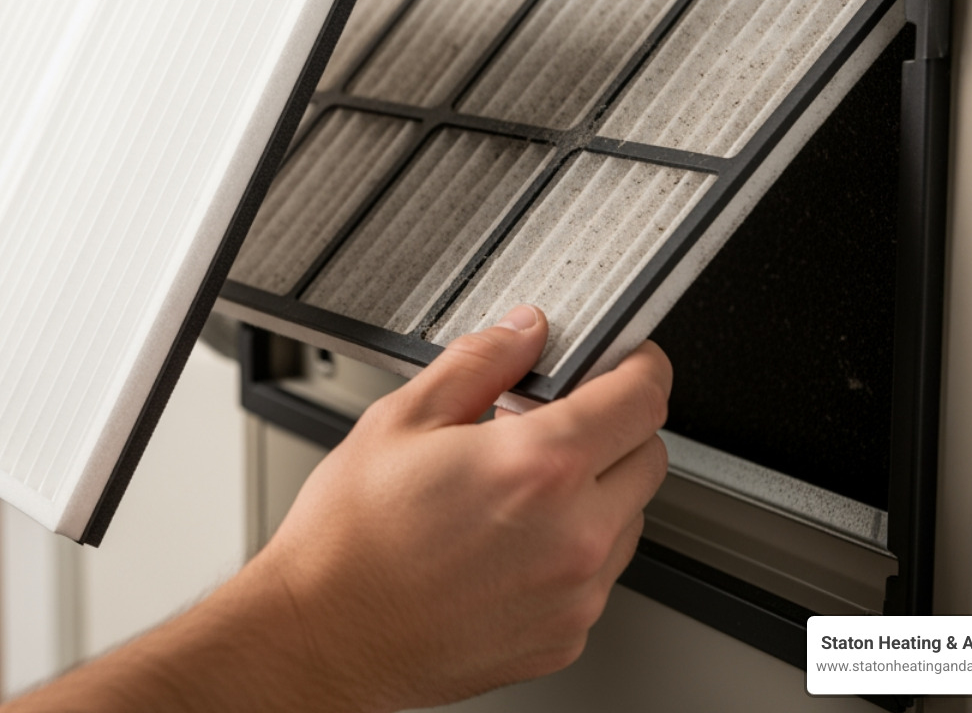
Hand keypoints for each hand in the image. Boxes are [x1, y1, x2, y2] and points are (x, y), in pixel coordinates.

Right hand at [254, 306, 670, 709]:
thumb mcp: (402, 419)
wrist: (322, 636)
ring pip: (628, 520)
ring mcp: (575, 596)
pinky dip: (572, 551)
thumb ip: (481, 362)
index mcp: (539, 467)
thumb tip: (524, 333)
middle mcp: (574, 536)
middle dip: (614, 429)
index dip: (640, 366)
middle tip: (551, 424)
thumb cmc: (349, 539)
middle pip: (649, 458)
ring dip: (595, 493)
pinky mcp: (564, 638)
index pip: (642, 399)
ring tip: (516, 492)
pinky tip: (509, 542)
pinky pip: (598, 577)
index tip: (628, 361)